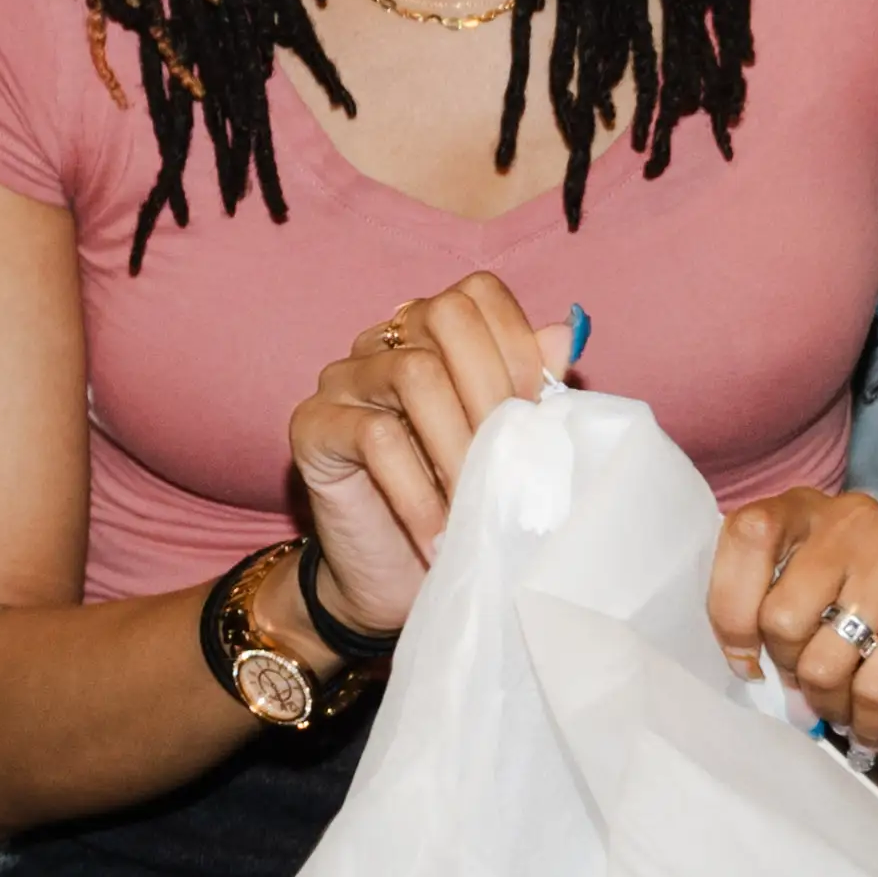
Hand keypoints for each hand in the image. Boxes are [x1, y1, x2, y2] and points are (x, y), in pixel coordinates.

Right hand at [281, 273, 571, 645]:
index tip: (537, 415)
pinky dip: (418, 490)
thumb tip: (566, 333)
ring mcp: (342, 379)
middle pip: (445, 316)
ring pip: (414, 375)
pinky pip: (374, 438)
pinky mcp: (312, 426)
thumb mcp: (505, 447)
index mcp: (431, 335)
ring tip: (475, 502)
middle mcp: (383, 343)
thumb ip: (529, 388)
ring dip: (459, 447)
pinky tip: (438, 532)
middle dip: (492, 389)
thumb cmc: (455, 508)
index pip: (476, 295)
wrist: (393, 581)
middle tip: (510, 460)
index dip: (517, 347)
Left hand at [708, 482, 877, 752]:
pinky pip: (876, 684)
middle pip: (781, 614)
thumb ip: (765, 612)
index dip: (731, 609)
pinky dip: (867, 723)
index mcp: (806, 510)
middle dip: (790, 669)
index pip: (746, 536)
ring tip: (842, 707)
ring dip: (828, 704)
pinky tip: (871, 730)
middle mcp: (853, 518)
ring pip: (824, 659)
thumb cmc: (873, 634)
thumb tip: (740, 661)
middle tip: (813, 684)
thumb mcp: (808, 612)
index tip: (746, 660)